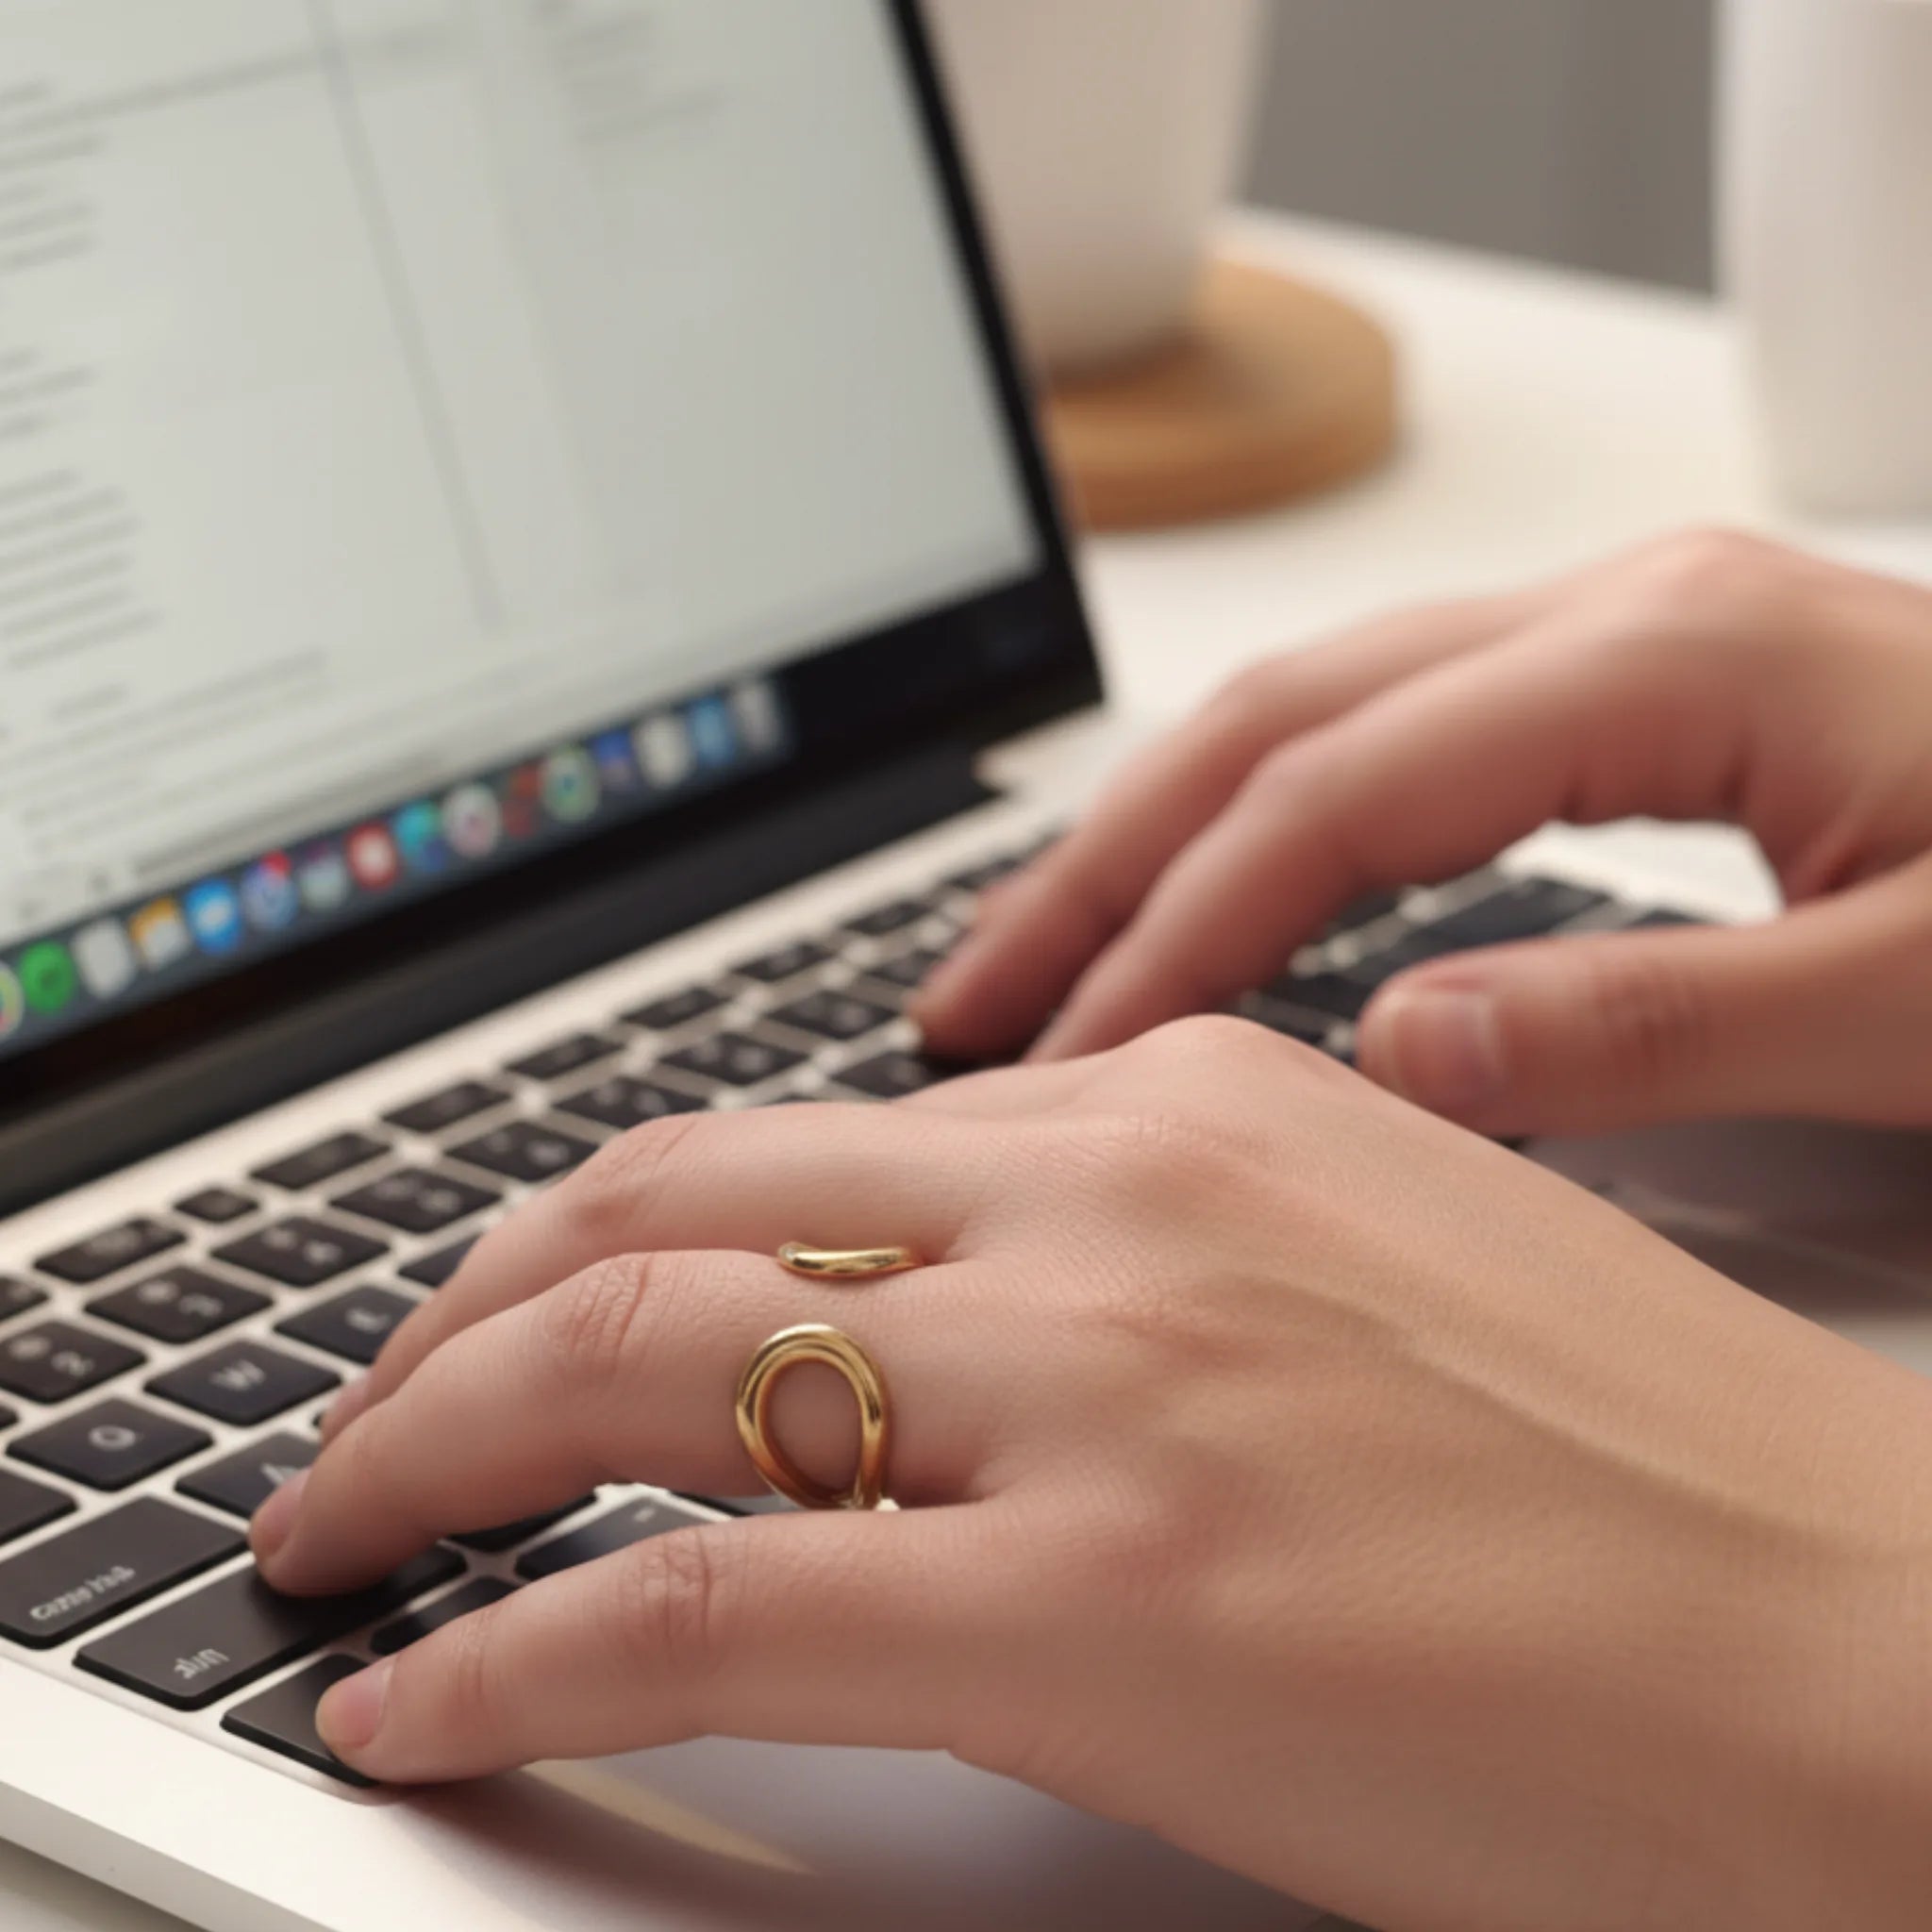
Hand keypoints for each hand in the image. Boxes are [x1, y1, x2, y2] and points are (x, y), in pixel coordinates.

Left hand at [251, 1023, 1931, 1931]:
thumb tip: (938, 1295)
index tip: (509, 1310)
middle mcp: (1118, 1200)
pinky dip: (518, 1647)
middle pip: (659, 1210)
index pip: (782, 1136)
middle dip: (457, 1311)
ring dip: (432, 1446)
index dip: (596, 1229)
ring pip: (636, 1366)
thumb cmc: (1644, 1476)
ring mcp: (1106, 1388)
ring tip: (341, 1532)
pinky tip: (426, 1694)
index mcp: (1183, 1105)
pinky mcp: (1111, 1605)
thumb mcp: (1354, 1267)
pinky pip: (705, 1606)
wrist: (1871, 1643)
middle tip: (371, 1409)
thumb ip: (1135, 1250)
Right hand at [914, 531, 1931, 1135]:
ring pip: (1306, 726)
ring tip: (1032, 969)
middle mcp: (1617, 620)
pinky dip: (1258, 846)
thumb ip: (1664, 1025)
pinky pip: (1379, 756)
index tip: (1071, 1061)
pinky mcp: (1619, 705)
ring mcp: (1611, 649)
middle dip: (1101, 863)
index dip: (1185, 930)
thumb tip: (1403, 1055)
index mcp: (1677, 655)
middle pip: (1274, 722)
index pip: (1343, 791)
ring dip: (1153, 847)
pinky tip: (1208, 927)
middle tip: (963, 1003)